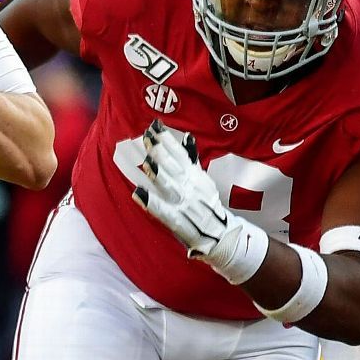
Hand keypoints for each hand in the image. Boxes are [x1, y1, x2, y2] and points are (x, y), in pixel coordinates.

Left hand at [132, 120, 265, 281]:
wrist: (221, 233)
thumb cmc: (208, 203)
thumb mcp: (203, 178)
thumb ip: (192, 159)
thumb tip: (188, 137)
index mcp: (195, 176)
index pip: (180, 154)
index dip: (168, 140)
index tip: (155, 126)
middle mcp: (190, 188)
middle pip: (174, 167)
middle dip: (160, 151)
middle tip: (147, 136)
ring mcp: (184, 204)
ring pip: (170, 186)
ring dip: (158, 174)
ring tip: (147, 162)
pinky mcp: (178, 222)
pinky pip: (164, 211)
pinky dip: (152, 203)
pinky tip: (139, 193)